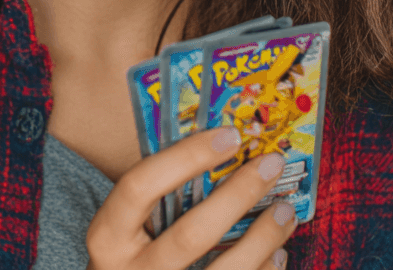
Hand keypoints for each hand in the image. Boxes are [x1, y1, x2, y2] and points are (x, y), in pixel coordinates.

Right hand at [85, 128, 297, 269]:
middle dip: (239, 195)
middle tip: (272, 165)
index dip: (185, 157)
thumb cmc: (133, 259)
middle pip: (192, 234)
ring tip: (284, 211)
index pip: (139, 186)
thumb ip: (161, 197)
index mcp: (107, 238)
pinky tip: (277, 253)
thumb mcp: (128, 230)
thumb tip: (224, 148)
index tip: (230, 136)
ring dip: (263, 238)